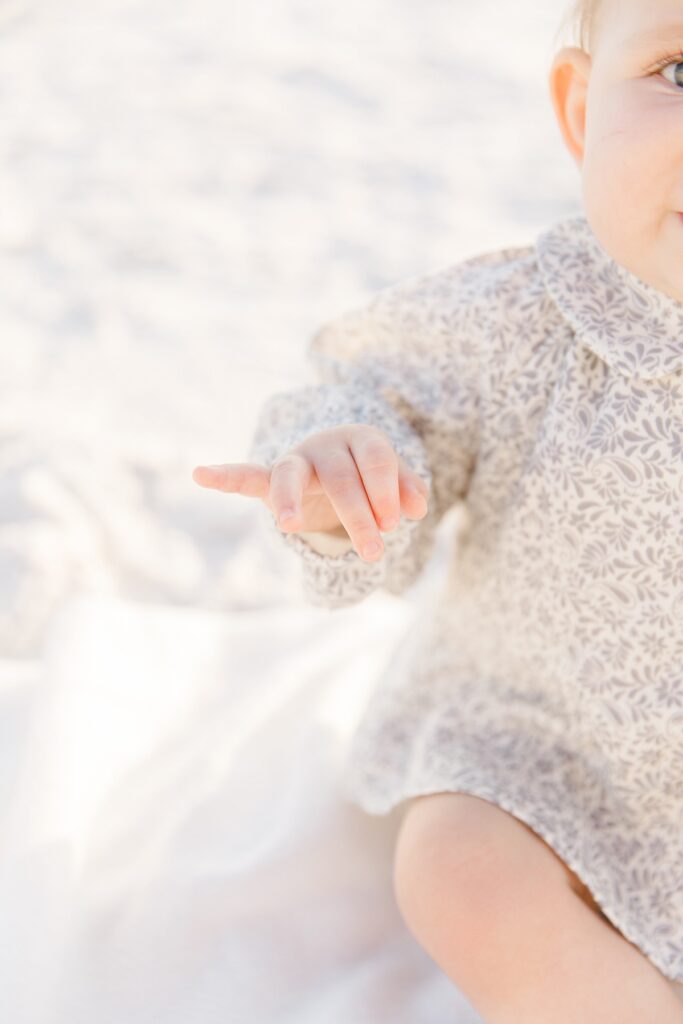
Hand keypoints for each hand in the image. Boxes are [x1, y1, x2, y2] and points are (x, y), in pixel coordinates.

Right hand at [191, 424, 429, 561]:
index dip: (386, 491)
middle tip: (374, 551)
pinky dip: (225, 475)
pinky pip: (247, 475)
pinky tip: (200, 473)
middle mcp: (326, 444)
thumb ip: (407, 490)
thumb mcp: (394, 483)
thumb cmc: (370, 474)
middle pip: (341, 477)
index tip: (394, 522)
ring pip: (292, 475)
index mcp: (361, 438)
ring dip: (292, 502)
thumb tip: (417, 508)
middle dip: (359, 514)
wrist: (337, 464)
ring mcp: (297, 460)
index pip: (376, 460)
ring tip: (288, 524)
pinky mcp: (272, 479)